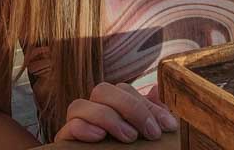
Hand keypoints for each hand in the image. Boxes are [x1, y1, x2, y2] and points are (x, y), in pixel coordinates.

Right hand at [53, 83, 178, 143]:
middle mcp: (91, 113)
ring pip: (79, 105)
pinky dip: (84, 128)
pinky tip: (100, 137)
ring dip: (107, 117)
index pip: (124, 91)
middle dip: (129, 107)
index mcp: (111, 108)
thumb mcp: (147, 138)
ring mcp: (76, 126)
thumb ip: (150, 115)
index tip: (168, 126)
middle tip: (150, 133)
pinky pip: (68, 126)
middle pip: (101, 90)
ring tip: (129, 137)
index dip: (147, 105)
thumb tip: (155, 90)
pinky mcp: (65, 143)